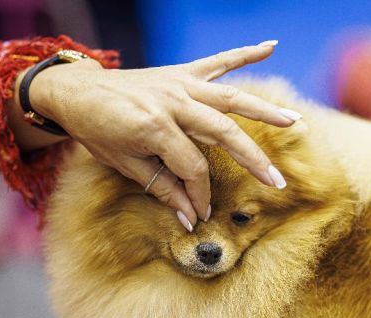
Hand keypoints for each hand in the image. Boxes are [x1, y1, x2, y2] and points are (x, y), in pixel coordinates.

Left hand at [25, 41, 300, 230]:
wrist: (76, 91)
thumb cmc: (97, 131)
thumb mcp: (124, 164)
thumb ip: (161, 188)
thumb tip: (189, 218)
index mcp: (154, 126)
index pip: (192, 168)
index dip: (199, 195)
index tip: (201, 214)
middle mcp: (172, 101)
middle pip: (223, 133)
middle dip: (252, 161)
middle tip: (276, 183)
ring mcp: (179, 83)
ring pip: (231, 97)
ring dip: (264, 109)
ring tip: (294, 121)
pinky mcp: (181, 72)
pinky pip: (218, 61)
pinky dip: (245, 53)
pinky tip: (271, 47)